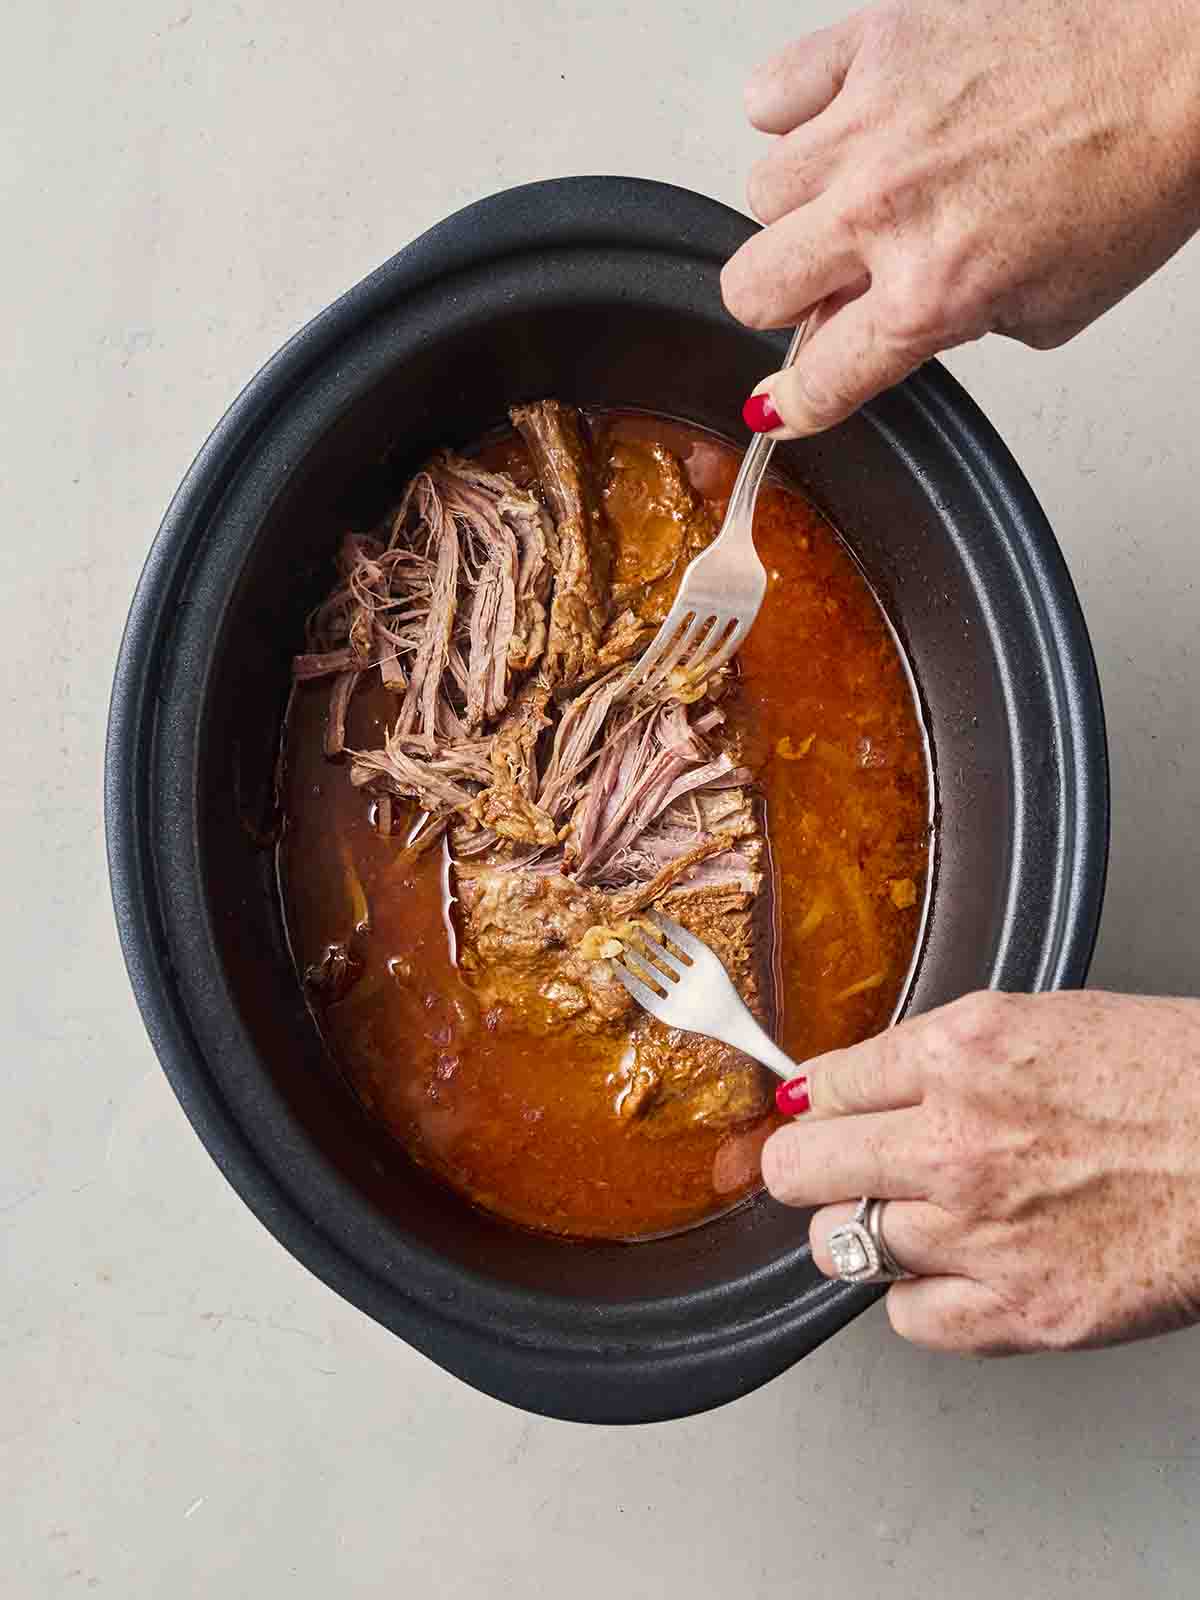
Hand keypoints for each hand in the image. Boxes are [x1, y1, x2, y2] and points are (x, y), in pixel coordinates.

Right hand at [724, 0, 1199, 436]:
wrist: (1184, 59)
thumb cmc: (1138, 172)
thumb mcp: (1050, 309)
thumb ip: (946, 329)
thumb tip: (875, 323)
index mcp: (933, 294)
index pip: (818, 378)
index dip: (795, 403)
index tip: (785, 403)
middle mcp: (886, 212)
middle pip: (751, 290)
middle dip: (783, 303)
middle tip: (824, 285)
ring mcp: (871, 122)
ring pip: (759, 194)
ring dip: (799, 207)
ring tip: (856, 189)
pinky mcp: (874, 42)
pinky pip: (771, 94)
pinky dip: (793, 114)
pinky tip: (842, 124)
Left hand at [763, 990, 1199, 1352]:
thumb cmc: (1173, 1080)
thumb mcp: (1042, 1023)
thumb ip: (939, 1055)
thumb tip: (855, 1083)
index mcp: (960, 1053)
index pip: (822, 1086)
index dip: (817, 1103)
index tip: (817, 1115)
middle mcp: (956, 1142)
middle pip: (799, 1169)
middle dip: (806, 1166)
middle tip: (826, 1168)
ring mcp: (983, 1233)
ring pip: (838, 1247)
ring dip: (861, 1231)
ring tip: (909, 1216)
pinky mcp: (1023, 1311)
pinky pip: (906, 1319)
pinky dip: (917, 1298)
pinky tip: (952, 1269)